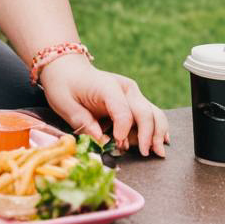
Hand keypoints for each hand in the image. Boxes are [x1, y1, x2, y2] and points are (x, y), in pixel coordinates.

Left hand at [38, 54, 168, 156]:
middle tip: (144, 153)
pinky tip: (160, 141)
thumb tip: (101, 141)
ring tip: (156, 152)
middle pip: (144, 113)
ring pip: (154, 113)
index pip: (123, 111)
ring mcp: (132, 93)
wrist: (68, 69)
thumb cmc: (64, 85)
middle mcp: (124, 88)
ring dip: (157, 133)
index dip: (123, 130)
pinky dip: (157, 128)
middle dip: (148, 135)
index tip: (119, 144)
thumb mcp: (64, 103)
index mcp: (106, 86)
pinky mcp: (134, 100)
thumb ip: (82, 122)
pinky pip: (151, 114)